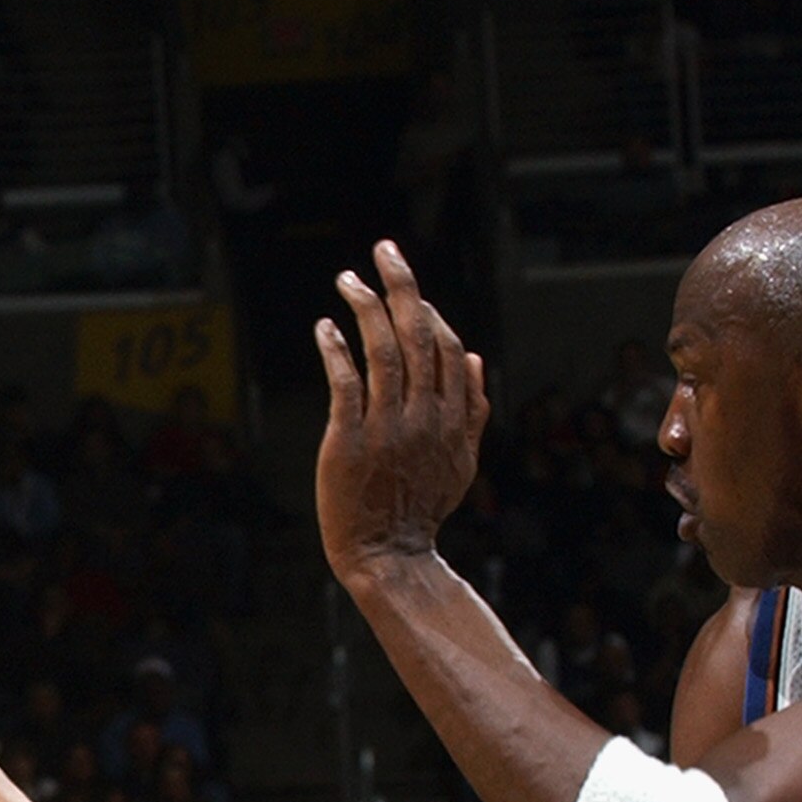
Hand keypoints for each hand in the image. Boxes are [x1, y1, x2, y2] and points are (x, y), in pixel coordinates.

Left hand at [314, 240, 490, 583]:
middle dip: (402, 285)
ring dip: (366, 308)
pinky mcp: (350, 439)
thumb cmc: (420, 506)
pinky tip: (326, 327)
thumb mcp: (462, 459)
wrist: (387, 553)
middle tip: (384, 249)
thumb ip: (472, 408)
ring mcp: (388, 426)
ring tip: (347, 280)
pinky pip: (346, 382)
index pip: (447, 346)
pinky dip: (336, 349)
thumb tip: (475, 355)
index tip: (407, 292)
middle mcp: (425, 415)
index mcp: (453, 416)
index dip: (429, 311)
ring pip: (383, 350)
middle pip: (418, 334)